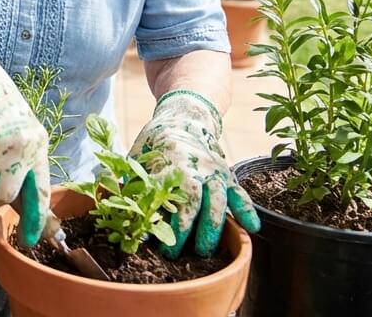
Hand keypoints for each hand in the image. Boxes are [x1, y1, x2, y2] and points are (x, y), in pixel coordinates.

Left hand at [128, 89, 260, 257]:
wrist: (183, 118)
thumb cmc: (154, 145)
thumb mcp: (137, 158)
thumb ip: (132, 182)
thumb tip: (119, 210)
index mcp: (171, 162)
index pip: (168, 196)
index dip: (164, 221)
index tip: (156, 243)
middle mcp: (196, 167)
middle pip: (195, 201)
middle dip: (186, 230)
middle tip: (174, 253)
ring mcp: (214, 171)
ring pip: (218, 200)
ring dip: (212, 228)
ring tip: (203, 252)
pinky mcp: (227, 175)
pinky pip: (240, 193)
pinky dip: (246, 210)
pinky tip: (252, 229)